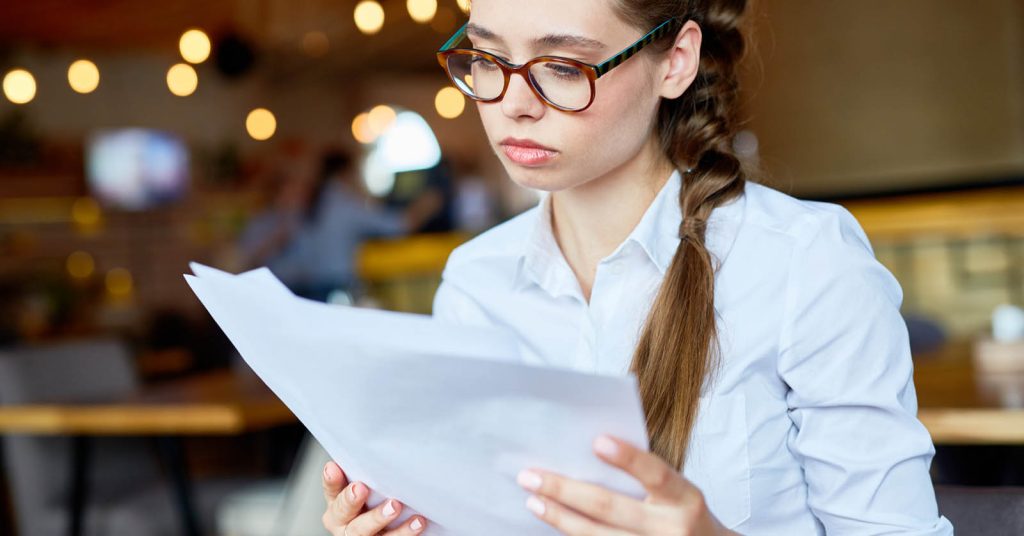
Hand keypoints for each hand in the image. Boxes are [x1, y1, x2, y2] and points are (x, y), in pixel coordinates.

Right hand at [322, 460, 427, 534]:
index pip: (331, 489)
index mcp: (337, 504)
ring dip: (379, 518)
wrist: (390, 527)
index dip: (331, 480)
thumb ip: (367, 472)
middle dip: (350, 501)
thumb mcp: (369, 486)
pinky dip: (405, 532)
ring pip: (365, 532)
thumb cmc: (378, 501)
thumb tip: (379, 445)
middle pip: (343, 513)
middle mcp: (345, 523)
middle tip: (361, 488)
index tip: (333, 467)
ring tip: (395, 506)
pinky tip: (418, 522)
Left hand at [516, 435, 737, 535]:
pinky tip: (554, 523)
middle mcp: (672, 530)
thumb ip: (644, 476)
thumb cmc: (683, 513)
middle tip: (530, 475)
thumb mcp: (678, 493)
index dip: (628, 458)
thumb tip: (588, 452)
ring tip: (534, 500)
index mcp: (686, 500)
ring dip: (560, 517)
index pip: (657, 474)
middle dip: (565, 490)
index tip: (597, 441)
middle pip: (610, 507)